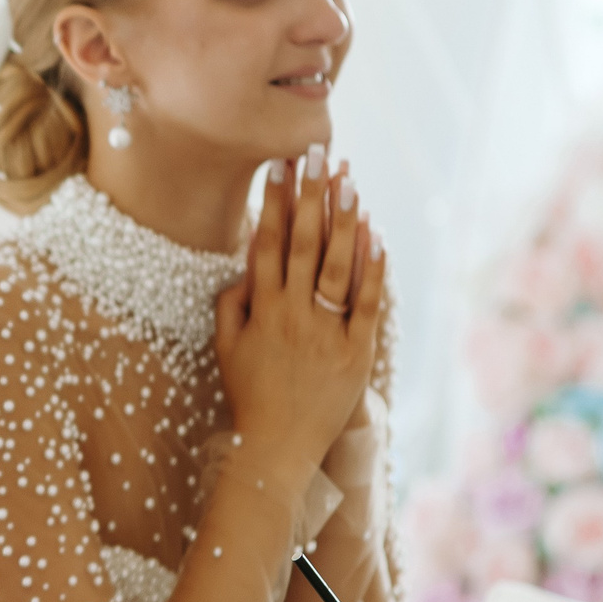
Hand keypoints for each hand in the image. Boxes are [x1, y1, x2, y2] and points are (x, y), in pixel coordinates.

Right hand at [213, 145, 385, 477]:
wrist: (276, 449)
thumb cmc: (249, 397)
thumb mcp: (225, 350)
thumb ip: (230, 305)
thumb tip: (242, 268)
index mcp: (261, 311)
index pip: (266, 244)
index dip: (274, 202)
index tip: (278, 166)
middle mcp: (293, 316)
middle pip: (303, 243)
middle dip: (310, 194)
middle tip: (316, 152)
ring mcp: (326, 333)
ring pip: (337, 265)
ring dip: (343, 218)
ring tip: (347, 179)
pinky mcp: (356, 353)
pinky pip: (367, 303)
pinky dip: (373, 268)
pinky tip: (376, 234)